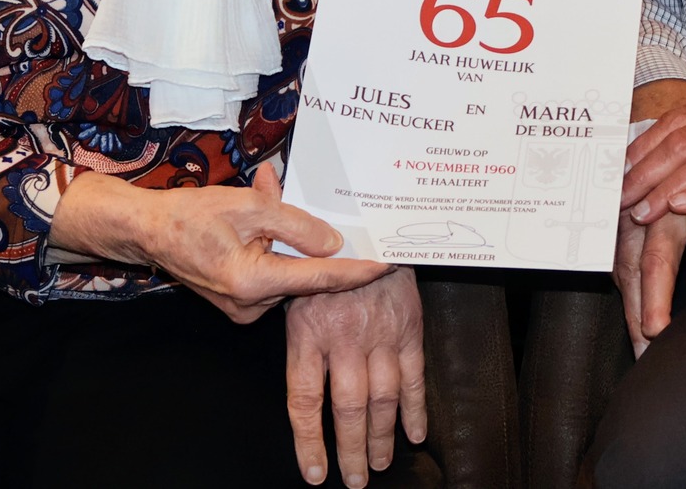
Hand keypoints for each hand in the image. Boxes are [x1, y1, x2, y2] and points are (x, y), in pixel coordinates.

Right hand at [48, 161, 391, 321]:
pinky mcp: (239, 304)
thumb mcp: (249, 207)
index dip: (358, 269)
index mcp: (255, 282)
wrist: (148, 231)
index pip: (322, 278)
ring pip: (290, 278)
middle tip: (356, 227)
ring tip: (298, 214)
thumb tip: (334, 242)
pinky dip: (280, 256)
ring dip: (299, 251)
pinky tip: (273, 230)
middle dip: (328, 252)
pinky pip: (274, 279)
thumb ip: (296, 225)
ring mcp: (243, 309)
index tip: (389, 262)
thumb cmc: (193, 214)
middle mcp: (251, 305)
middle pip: (307, 280)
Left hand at [286, 268, 426, 486]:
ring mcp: (380, 335)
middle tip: (355, 479)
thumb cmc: (327, 254)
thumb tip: (270, 333)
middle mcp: (344, 339)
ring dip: (382, 437)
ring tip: (380, 463)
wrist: (374, 223)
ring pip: (381, 399)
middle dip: (351, 450)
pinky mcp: (408, 328)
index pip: (304, 400)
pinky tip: (414, 432)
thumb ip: (288, 316)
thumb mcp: (292, 280)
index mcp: (308, 331)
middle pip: (347, 408)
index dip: (309, 441)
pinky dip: (415, 407)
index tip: (315, 472)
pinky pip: (413, 376)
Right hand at [615, 198, 685, 356]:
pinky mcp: (616, 222)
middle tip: (657, 333)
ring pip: (629, 262)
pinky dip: (622, 292)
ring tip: (642, 346)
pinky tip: (631, 322)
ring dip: (633, 304)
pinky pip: (613, 260)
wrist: (665, 137)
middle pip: (657, 255)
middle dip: (656, 296)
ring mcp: (635, 214)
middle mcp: (665, 207)